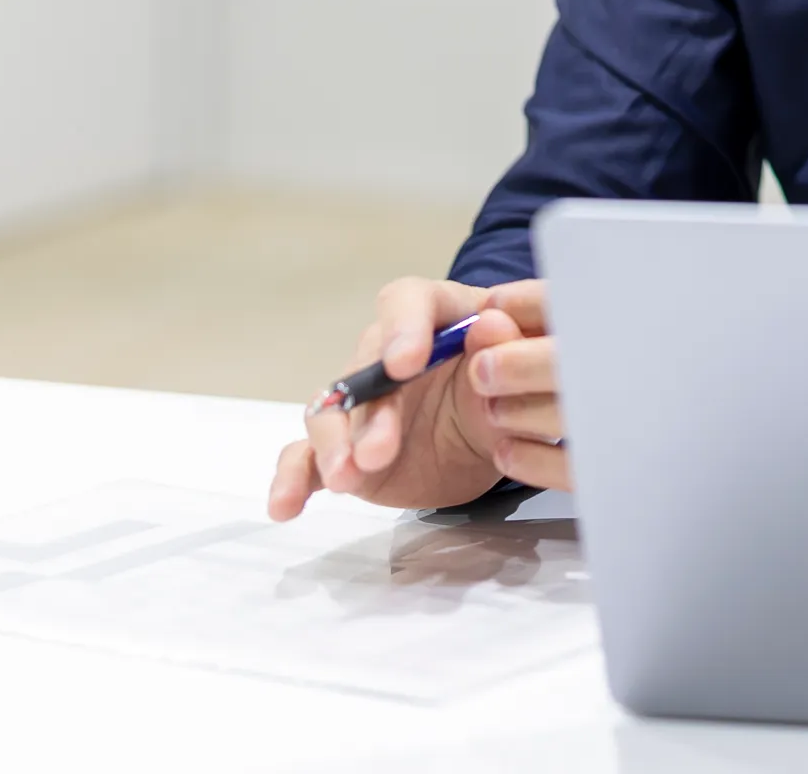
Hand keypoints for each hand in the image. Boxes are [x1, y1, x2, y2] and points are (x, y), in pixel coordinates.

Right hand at [265, 276, 564, 520]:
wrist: (501, 426)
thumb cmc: (509, 376)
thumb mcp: (523, 362)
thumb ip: (510, 346)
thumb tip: (494, 327)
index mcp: (433, 313)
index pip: (407, 302)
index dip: (403, 329)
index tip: (407, 362)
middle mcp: (386, 353)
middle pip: (364, 367)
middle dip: (370, 411)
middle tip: (380, 450)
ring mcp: (363, 404)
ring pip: (330, 413)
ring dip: (333, 445)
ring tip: (346, 479)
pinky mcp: (348, 449)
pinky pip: (309, 458)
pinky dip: (293, 478)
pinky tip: (284, 504)